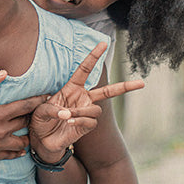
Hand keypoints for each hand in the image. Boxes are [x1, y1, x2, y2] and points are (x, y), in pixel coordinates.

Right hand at [0, 71, 48, 159]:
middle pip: (25, 123)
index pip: (25, 107)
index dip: (38, 101)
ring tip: (30, 130)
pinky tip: (20, 147)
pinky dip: (18, 151)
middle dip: (33, 116)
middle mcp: (0, 131)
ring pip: (22, 142)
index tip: (47, 97)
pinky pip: (11, 154)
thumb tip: (4, 72)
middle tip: (39, 112)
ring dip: (27, 135)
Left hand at [29, 41, 144, 160]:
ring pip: (95, 109)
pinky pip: (91, 122)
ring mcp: (86, 112)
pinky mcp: (86, 126)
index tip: (103, 43)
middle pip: (108, 91)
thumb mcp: (40, 110)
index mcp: (72, 88)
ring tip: (67, 117)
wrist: (42, 140)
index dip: (94, 56)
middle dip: (126, 87)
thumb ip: (52, 109)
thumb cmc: (40, 120)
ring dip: (81, 112)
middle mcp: (83, 98)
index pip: (85, 69)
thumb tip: (67, 114)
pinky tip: (69, 123)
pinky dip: (80, 121)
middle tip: (142, 83)